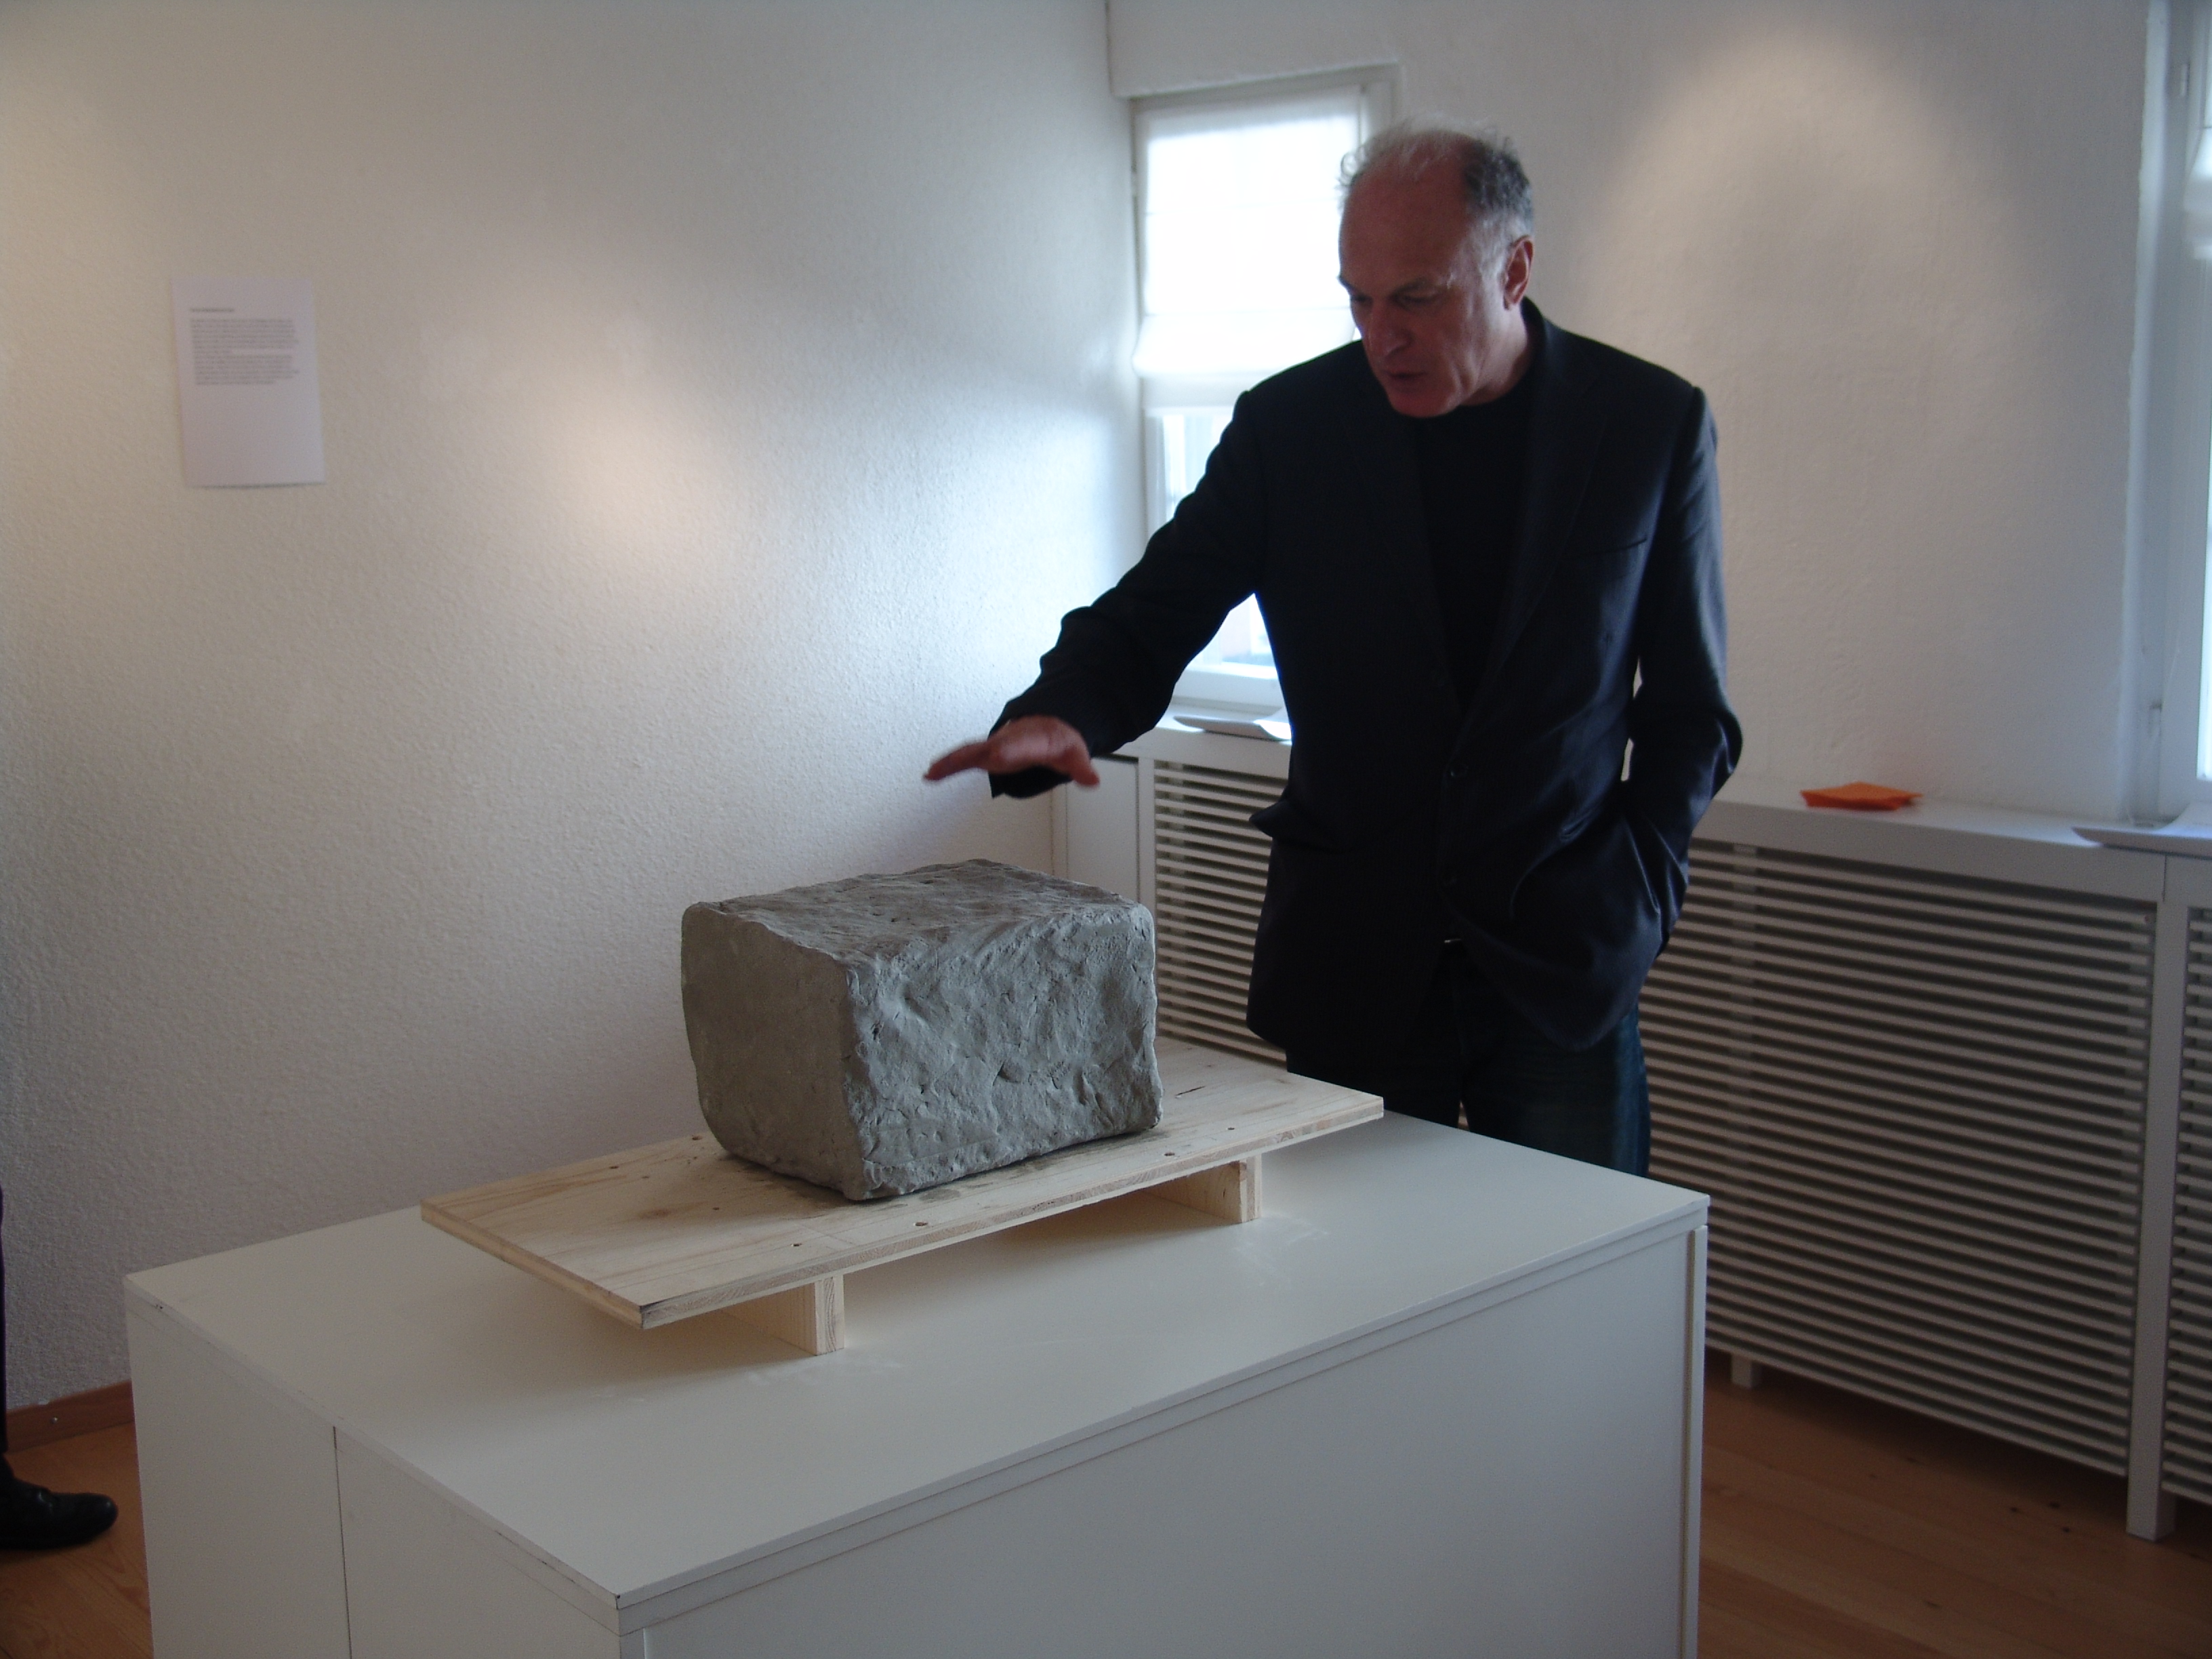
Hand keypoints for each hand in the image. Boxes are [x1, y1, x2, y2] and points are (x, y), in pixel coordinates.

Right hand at [925, 716, 1099, 787]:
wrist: (1048, 724)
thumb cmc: (1059, 740)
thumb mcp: (1074, 753)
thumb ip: (1081, 767)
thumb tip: (1092, 780)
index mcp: (1029, 739)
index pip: (1017, 745)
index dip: (1007, 750)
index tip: (995, 757)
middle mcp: (1006, 741)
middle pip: (984, 747)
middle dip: (966, 756)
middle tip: (947, 765)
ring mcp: (993, 746)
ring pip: (968, 752)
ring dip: (949, 762)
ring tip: (930, 773)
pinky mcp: (985, 754)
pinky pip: (964, 759)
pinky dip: (947, 766)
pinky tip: (930, 775)